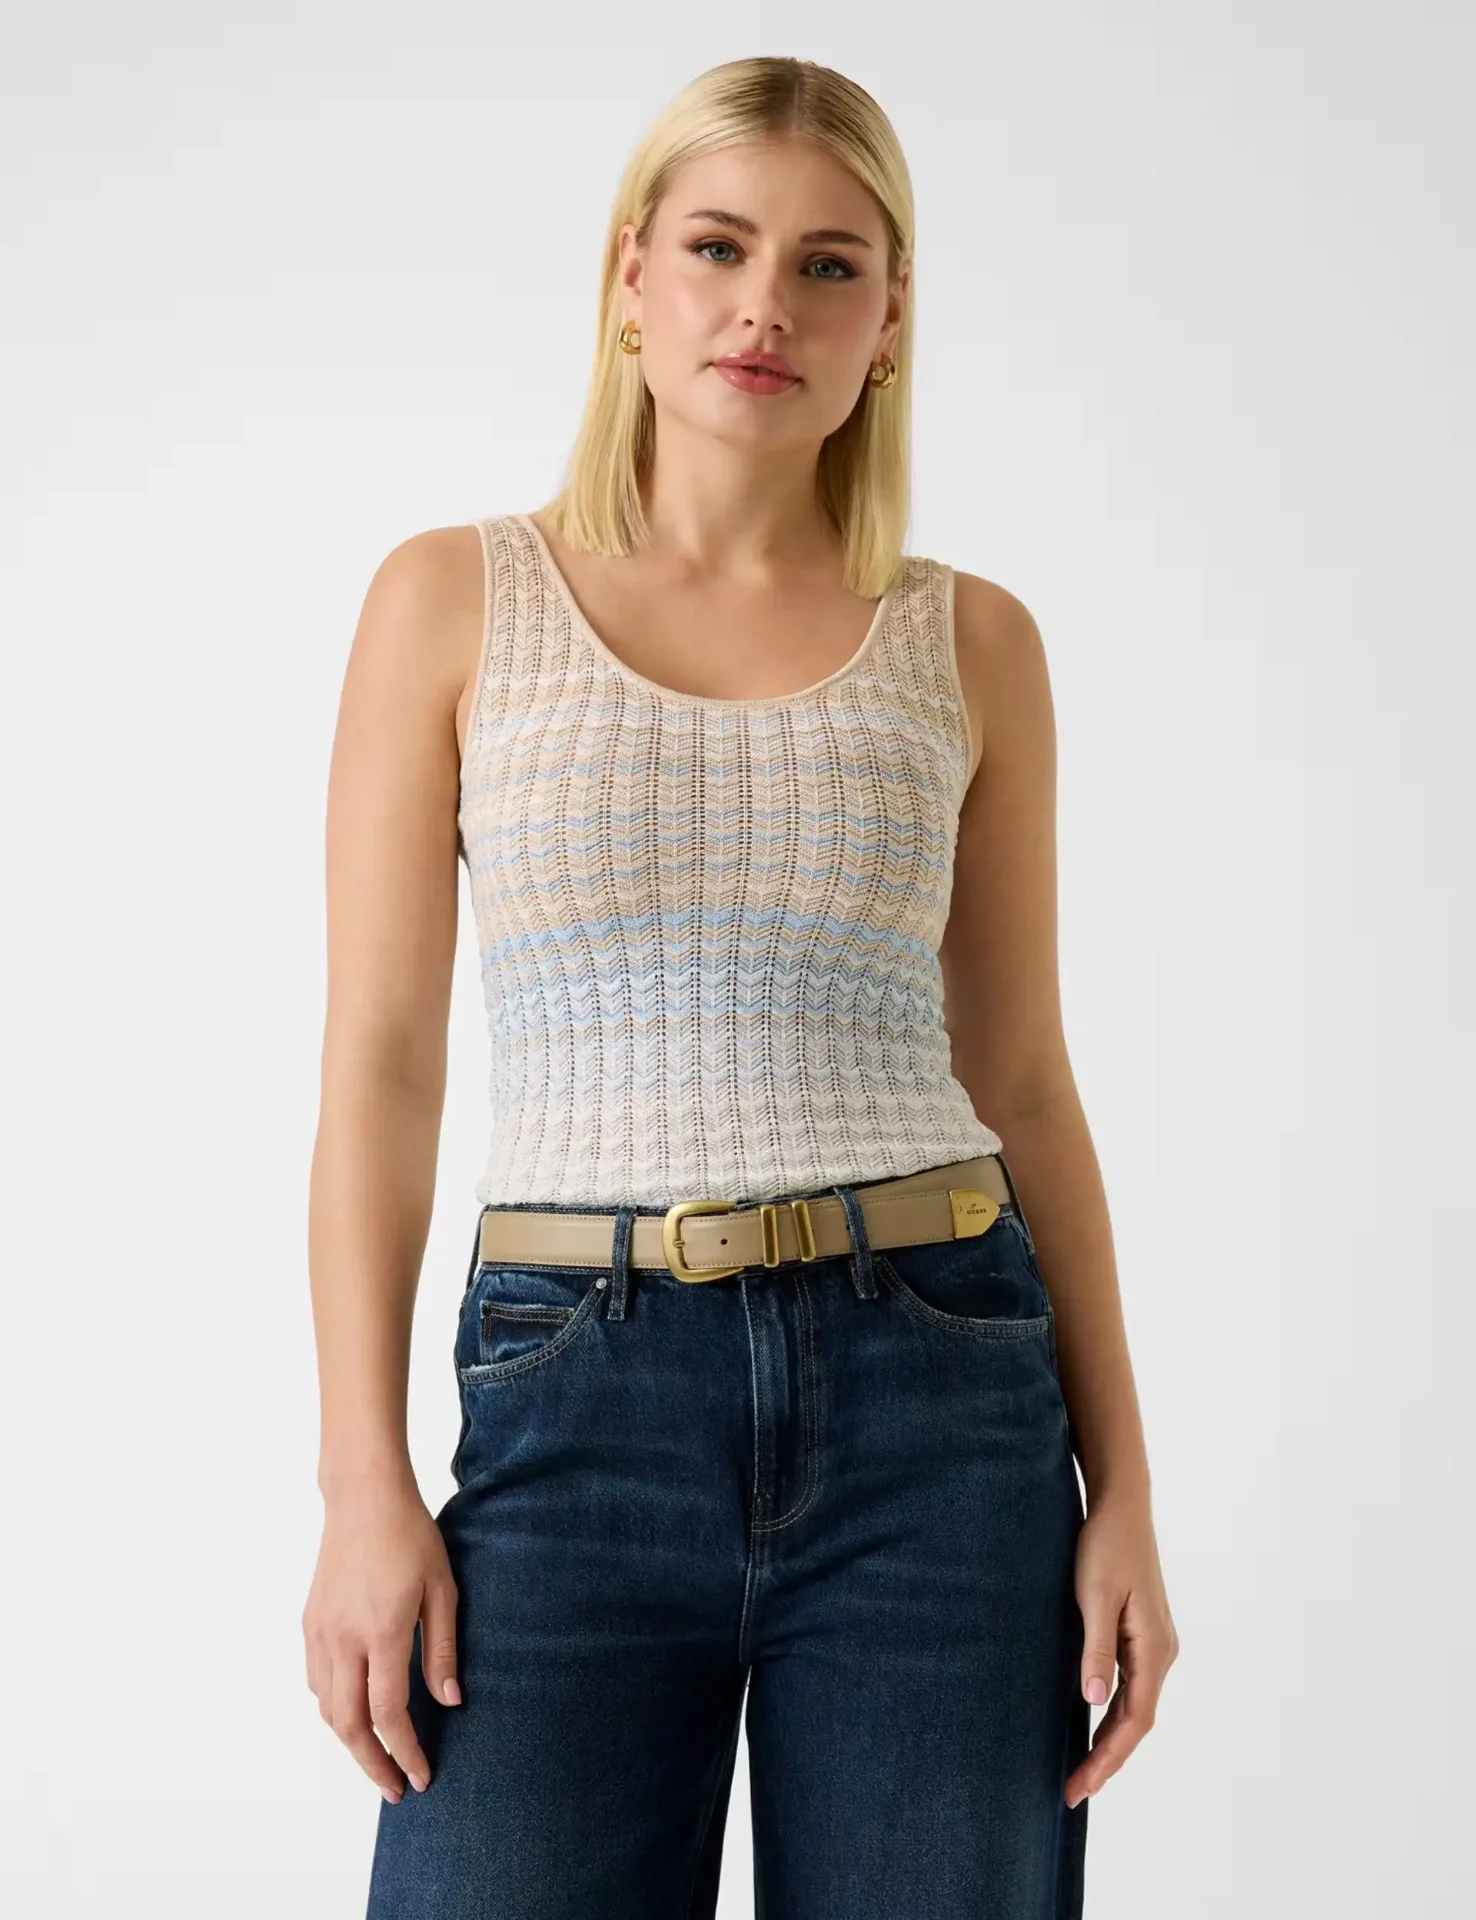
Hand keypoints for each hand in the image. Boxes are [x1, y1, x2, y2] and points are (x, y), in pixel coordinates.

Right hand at [302, 1475, 461, 1801]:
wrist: (363, 1496)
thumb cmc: (410, 1535)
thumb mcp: (442, 1588)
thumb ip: (442, 1648)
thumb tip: (449, 1701)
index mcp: (382, 1632)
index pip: (388, 1714)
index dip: (406, 1752)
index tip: (421, 1777)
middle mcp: (343, 1639)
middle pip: (349, 1725)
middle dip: (373, 1764)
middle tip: (395, 1788)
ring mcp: (320, 1632)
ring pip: (327, 1709)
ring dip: (350, 1741)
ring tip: (378, 1757)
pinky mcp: (309, 1623)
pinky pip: (317, 1682)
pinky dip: (334, 1709)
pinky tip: (353, 1712)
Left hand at [1064, 1487, 1178, 1809]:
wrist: (1122, 1505)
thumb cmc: (1106, 1544)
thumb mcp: (1095, 1594)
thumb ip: (1096, 1648)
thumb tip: (1094, 1701)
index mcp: (1154, 1647)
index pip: (1134, 1721)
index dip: (1108, 1759)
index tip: (1082, 1786)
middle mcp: (1162, 1652)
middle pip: (1137, 1721)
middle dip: (1106, 1760)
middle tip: (1072, 1792)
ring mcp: (1154, 1644)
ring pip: (1135, 1707)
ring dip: (1109, 1741)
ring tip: (1080, 1772)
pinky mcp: (1142, 1634)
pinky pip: (1131, 1687)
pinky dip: (1113, 1714)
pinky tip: (1092, 1725)